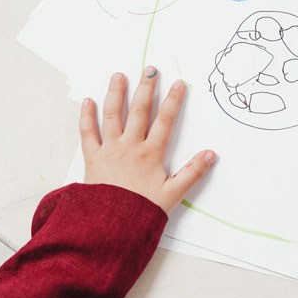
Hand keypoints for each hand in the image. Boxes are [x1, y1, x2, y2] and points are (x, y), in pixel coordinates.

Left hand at [79, 67, 215, 213]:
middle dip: (146, 88)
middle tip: (150, 69)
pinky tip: (88, 101)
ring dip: (116, 94)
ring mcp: (109, 150)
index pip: (165, 121)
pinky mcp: (92, 159)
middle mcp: (130, 146)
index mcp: (151, 154)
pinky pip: (87, 133)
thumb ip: (192, 173)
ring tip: (119, 75)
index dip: (173, 101)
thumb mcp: (173, 194)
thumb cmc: (141, 212)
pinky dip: (86, 116)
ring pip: (113, 115)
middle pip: (139, 111)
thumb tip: (211, 154)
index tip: (179, 83)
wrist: (108, 228)